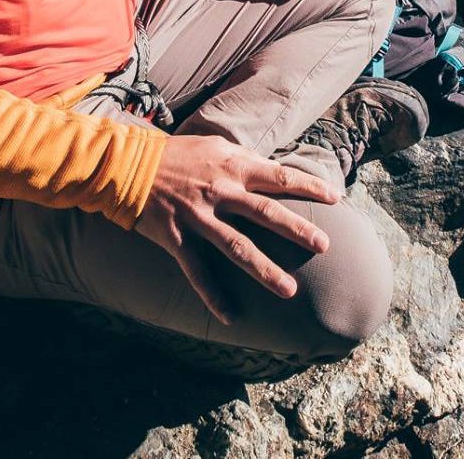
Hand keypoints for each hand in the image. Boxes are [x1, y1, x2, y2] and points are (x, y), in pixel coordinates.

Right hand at [132, 133, 341, 322]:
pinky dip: (213, 296)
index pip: (280, 177)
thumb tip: (274, 171)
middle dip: (297, 230)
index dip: (309, 187)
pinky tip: (230, 317)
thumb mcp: (215, 147)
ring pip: (237, 248)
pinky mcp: (176, 238)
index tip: (336, 199)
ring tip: (290, 291)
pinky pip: (197, 272)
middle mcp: (220, 192)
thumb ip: (244, 160)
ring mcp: (198, 217)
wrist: (127, 164)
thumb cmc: (177, 154)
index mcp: (233, 167)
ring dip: (264, 270)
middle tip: (324, 246)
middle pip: (266, 214)